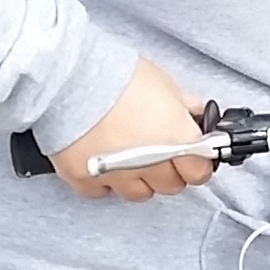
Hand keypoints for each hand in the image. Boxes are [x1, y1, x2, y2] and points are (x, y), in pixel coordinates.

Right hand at [52, 58, 212, 201]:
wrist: (70, 78)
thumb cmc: (118, 76)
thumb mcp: (164, 83)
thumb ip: (185, 107)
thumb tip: (196, 117)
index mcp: (176, 140)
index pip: (199, 172)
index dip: (195, 163)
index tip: (191, 156)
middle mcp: (151, 164)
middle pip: (171, 185)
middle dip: (168, 170)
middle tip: (158, 150)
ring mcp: (117, 176)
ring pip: (139, 193)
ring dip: (138, 178)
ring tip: (128, 155)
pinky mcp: (86, 180)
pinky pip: (102, 191)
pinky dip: (103, 179)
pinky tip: (100, 158)